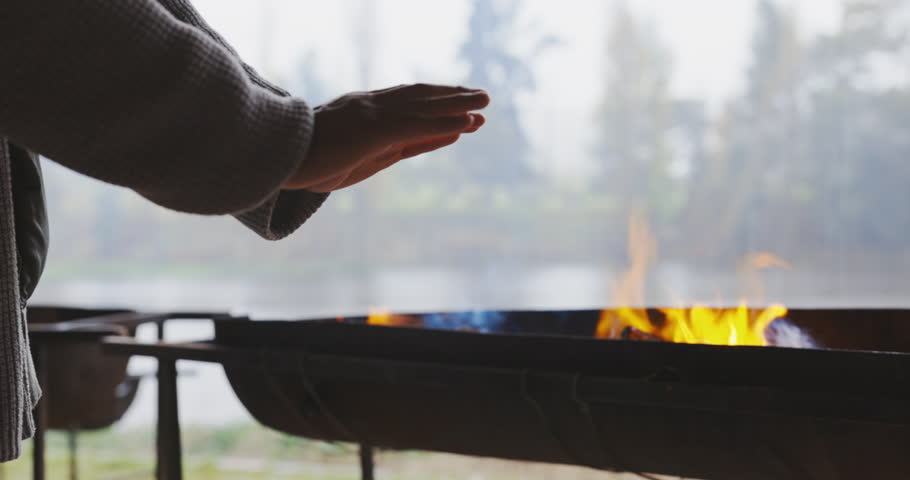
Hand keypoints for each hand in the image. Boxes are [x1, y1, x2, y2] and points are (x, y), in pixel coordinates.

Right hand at [282, 84, 488, 191]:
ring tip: (484, 103)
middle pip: (420, 98)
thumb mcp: (345, 156)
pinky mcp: (375, 131)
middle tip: (480, 96)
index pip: (406, 103)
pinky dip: (445, 123)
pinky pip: (418, 125)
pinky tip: (467, 122)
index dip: (433, 101)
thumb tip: (399, 149)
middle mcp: (371, 107)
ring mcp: (373, 116)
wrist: (275, 158)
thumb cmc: (301, 161)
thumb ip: (372, 149)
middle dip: (452, 96)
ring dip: (457, 104)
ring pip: (424, 106)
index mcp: (362, 111)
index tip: (457, 103)